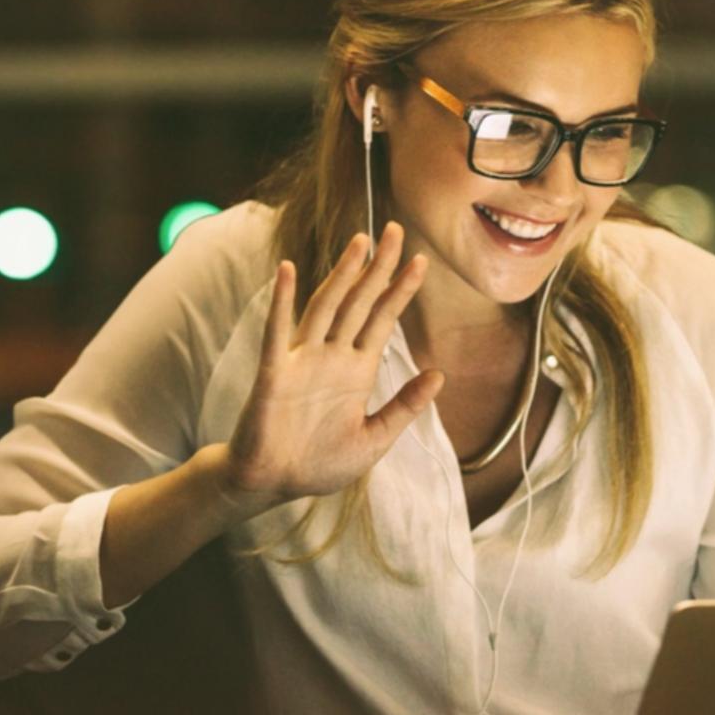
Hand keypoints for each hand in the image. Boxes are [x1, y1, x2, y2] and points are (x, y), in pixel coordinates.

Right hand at [225, 224, 444, 503]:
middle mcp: (331, 357)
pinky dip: (283, 302)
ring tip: (360, 242)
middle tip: (396, 230)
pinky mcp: (275, 373)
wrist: (274, 485)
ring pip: (326, 307)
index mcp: (356, 370)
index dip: (400, 290)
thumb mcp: (375, 438)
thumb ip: (404, 406)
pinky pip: (278, 332)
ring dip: (342, 274)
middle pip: (359, 302)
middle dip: (378, 267)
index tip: (421, 260)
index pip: (383, 319)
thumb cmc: (320, 463)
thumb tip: (439, 374)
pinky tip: (288, 271)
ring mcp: (302, 361)